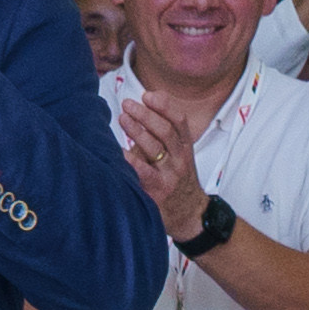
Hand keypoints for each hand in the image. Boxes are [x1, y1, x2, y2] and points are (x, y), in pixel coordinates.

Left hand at [109, 88, 210, 240]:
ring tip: (123, 119)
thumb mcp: (176, 155)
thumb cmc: (176, 180)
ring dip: (137, 130)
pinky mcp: (159, 189)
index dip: (164, 105)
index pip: (179, 120)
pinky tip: (118, 151)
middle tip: (129, 105)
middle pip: (166, 130)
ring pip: (156, 147)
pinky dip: (131, 160)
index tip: (148, 95)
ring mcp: (170, 174)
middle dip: (146, 114)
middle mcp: (180, 158)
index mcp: (185, 146)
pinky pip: (144, 172)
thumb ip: (160, 136)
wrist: (189, 214)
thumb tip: (136, 111)